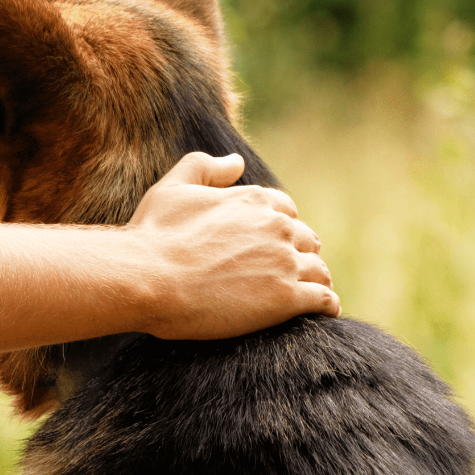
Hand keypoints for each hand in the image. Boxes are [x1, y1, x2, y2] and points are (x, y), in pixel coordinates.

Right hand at [125, 152, 338, 339]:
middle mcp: (276, 226)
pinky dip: (327, 305)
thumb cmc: (154, 236)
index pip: (286, 211)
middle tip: (289, 273)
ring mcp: (284, 262)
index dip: (280, 227)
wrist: (147, 279)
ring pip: (319, 269)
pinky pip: (324, 300)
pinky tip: (324, 311)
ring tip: (310, 293)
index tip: (272, 244)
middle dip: (299, 253)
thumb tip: (238, 162)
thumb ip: (205, 167)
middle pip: (306, 239)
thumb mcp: (172, 189)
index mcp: (253, 200)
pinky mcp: (287, 298)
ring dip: (316, 279)